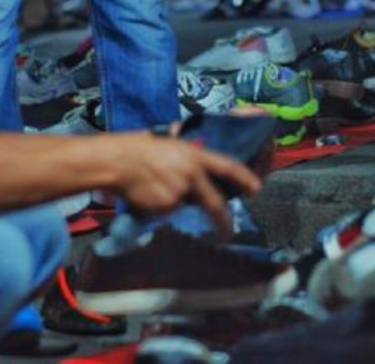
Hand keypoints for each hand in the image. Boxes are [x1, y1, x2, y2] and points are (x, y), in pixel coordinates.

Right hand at [105, 134, 261, 235]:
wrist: (118, 161)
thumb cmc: (139, 149)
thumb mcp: (169, 142)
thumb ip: (187, 154)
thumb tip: (199, 163)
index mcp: (194, 155)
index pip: (228, 166)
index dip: (245, 178)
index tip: (255, 189)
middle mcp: (191, 173)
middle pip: (215, 202)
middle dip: (223, 221)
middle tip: (226, 232)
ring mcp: (179, 191)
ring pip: (185, 205)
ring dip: (176, 202)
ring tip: (156, 187)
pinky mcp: (166, 205)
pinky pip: (168, 211)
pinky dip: (161, 207)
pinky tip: (149, 194)